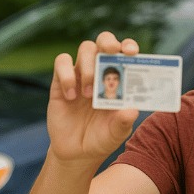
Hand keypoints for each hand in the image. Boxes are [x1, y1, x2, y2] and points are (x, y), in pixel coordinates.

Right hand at [47, 32, 140, 164]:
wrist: (76, 152)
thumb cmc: (102, 138)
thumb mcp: (116, 133)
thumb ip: (124, 122)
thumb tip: (132, 110)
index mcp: (119, 79)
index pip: (125, 53)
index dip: (129, 46)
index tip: (132, 52)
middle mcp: (101, 71)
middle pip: (104, 41)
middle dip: (108, 42)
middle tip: (111, 52)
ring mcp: (81, 74)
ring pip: (85, 48)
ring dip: (89, 66)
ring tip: (89, 93)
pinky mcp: (61, 81)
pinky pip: (61, 63)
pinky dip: (67, 75)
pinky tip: (71, 96)